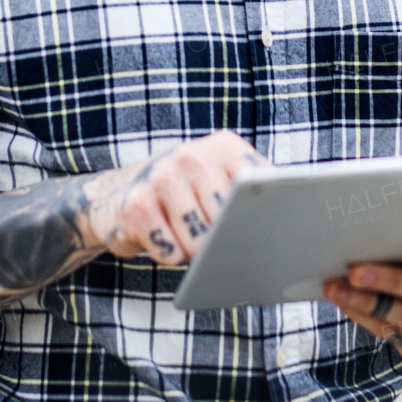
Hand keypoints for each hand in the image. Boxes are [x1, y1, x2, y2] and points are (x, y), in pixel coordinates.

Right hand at [86, 131, 263, 266]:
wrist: (120, 193)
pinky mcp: (136, 204)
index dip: (263, 216)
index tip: (264, 230)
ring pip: (200, 244)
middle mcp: (192, 155)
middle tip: (206, 228)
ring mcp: (162, 176)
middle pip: (230, 224)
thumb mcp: (222, 184)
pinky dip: (168, 255)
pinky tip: (160, 235)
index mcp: (224, 146)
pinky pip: (170, 252)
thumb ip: (252, 197)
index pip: (261, 188)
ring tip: (181, 230)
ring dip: (194, 252)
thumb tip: (280, 231)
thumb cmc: (187, 195)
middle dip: (222, 240)